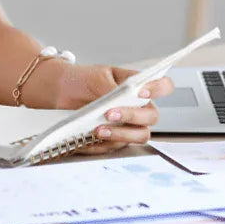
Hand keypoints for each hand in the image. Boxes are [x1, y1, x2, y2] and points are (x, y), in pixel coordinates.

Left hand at [50, 64, 174, 154]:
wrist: (61, 91)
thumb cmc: (83, 80)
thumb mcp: (97, 76)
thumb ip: (111, 87)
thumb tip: (119, 99)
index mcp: (138, 86)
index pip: (163, 86)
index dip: (158, 89)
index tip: (141, 91)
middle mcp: (138, 107)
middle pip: (151, 117)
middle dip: (131, 116)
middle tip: (110, 113)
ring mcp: (128, 125)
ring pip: (139, 136)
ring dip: (120, 134)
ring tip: (98, 130)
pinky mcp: (115, 139)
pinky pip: (115, 147)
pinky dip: (100, 144)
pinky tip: (87, 138)